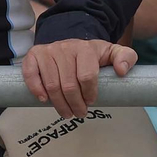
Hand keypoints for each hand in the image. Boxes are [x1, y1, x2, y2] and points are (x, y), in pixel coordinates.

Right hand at [21, 38, 137, 118]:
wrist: (71, 42)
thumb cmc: (92, 54)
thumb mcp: (111, 52)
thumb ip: (126, 57)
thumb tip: (122, 71)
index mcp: (85, 48)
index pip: (86, 76)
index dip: (89, 94)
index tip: (91, 102)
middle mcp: (64, 48)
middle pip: (68, 84)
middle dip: (75, 104)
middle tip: (79, 113)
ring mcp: (47, 51)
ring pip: (51, 84)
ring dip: (59, 104)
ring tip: (67, 112)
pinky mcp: (34, 55)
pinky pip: (31, 74)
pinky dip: (36, 89)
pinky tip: (44, 99)